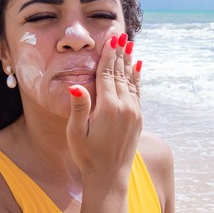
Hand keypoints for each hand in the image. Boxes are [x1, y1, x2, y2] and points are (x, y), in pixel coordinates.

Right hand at [66, 33, 142, 184]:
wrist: (109, 177)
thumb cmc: (87, 155)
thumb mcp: (76, 132)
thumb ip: (79, 106)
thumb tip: (75, 84)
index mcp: (108, 107)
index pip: (108, 74)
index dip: (109, 55)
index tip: (111, 39)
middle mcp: (125, 107)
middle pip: (121, 73)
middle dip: (120, 53)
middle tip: (121, 35)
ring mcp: (134, 112)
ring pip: (131, 81)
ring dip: (129, 62)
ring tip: (129, 46)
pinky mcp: (138, 119)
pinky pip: (137, 92)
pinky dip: (136, 78)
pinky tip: (137, 68)